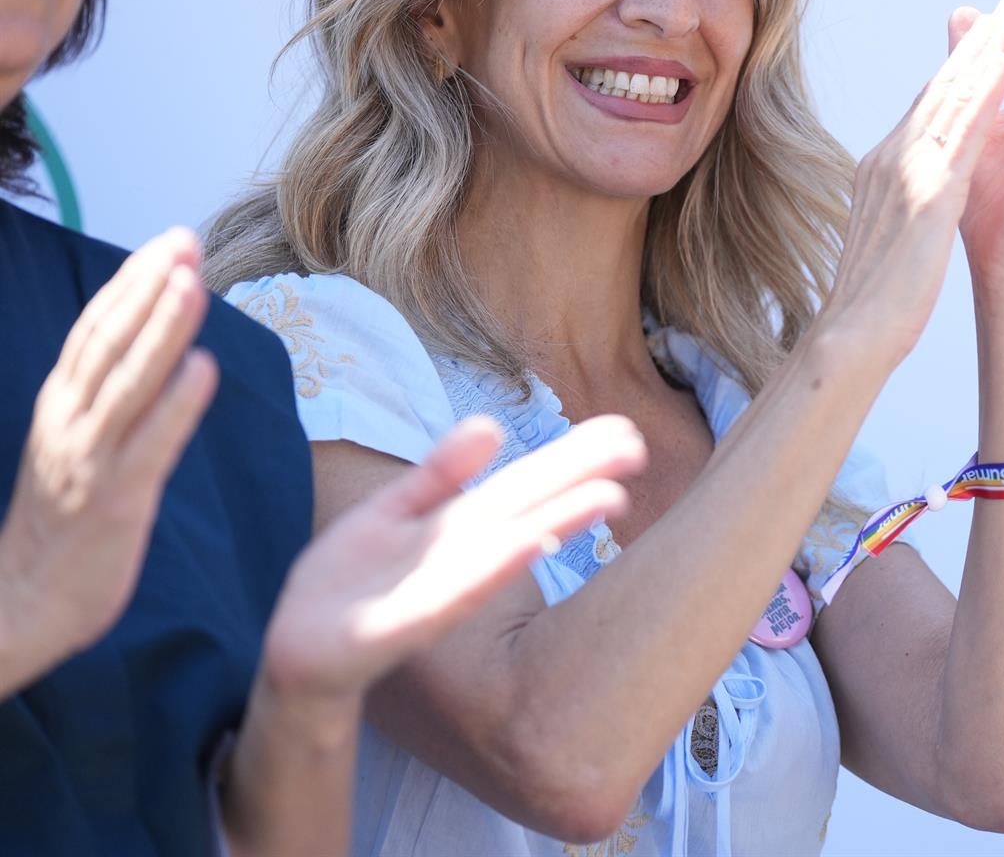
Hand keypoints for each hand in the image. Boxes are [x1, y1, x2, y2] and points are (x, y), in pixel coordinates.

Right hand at [0, 228, 216, 687]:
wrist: (16, 608)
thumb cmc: (58, 527)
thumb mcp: (72, 448)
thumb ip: (103, 401)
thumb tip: (145, 351)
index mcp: (59, 408)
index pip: (95, 330)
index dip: (132, 283)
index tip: (168, 242)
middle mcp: (70, 424)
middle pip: (109, 343)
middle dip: (149, 287)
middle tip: (185, 239)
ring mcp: (89, 460)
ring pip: (128, 383)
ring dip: (162, 330)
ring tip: (193, 283)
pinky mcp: (115, 501)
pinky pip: (150, 446)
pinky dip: (177, 405)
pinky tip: (205, 369)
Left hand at [257, 414, 642, 703]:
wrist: (299, 647)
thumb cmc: (355, 579)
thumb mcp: (393, 510)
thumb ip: (441, 473)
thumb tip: (492, 424)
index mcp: (459, 525)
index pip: (524, 483)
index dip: (572, 456)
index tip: (624, 432)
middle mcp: (461, 555)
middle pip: (526, 508)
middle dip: (579, 479)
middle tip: (637, 450)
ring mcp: (436, 590)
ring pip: (503, 550)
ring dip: (555, 524)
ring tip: (606, 497)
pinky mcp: (401, 625)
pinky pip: (451, 594)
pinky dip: (490, 569)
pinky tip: (528, 545)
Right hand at [818, 0, 1003, 365]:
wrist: (851, 334)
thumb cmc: (869, 297)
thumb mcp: (884, 229)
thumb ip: (896, 197)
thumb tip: (905, 184)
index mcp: (882, 165)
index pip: (925, 105)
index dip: (956, 67)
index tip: (983, 37)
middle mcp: (891, 157)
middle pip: (940, 88)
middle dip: (978, 43)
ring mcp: (907, 173)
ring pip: (952, 100)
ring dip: (986, 53)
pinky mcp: (928, 196)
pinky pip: (961, 137)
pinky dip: (982, 98)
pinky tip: (1003, 67)